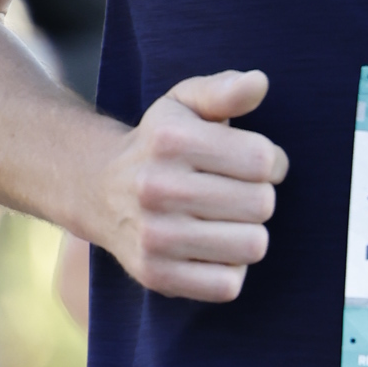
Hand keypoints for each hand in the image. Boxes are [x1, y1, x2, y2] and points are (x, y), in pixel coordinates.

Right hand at [94, 69, 287, 303]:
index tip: (253, 164)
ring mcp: (154, 235)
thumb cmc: (158, 145)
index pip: (263, 160)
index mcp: (171, 140)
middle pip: (261, 204)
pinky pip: (228, 284)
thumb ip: (224, 90)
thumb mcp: (184, 105)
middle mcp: (158, 188)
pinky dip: (229, 269)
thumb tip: (259, 82)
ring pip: (252, 245)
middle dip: (258, 197)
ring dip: (248, 234)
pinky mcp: (154, 274)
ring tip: (225, 221)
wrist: (96, 190)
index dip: (271, 162)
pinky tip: (211, 249)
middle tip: (235, 193)